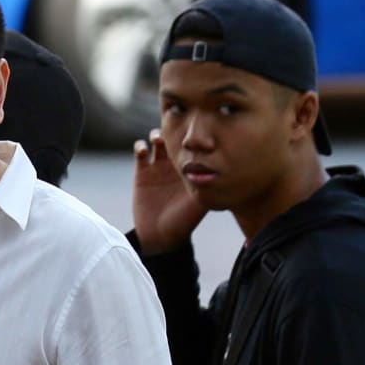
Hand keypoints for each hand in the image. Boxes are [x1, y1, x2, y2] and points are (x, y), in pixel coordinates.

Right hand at [132, 129, 206, 253]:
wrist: (159, 236)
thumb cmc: (184, 221)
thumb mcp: (201, 202)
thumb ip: (210, 186)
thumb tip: (224, 171)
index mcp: (192, 168)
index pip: (194, 144)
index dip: (195, 135)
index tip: (195, 129)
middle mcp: (176, 165)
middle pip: (176, 138)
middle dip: (175, 130)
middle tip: (175, 130)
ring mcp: (158, 167)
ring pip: (158, 140)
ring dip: (158, 135)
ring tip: (159, 139)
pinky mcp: (142, 172)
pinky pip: (140, 152)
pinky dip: (141, 146)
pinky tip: (144, 150)